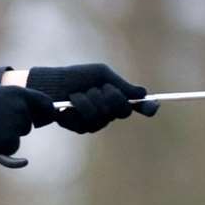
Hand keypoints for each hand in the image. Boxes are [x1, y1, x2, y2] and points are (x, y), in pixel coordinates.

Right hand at [0, 82, 57, 153]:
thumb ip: (7, 90)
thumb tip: (14, 87)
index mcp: (19, 93)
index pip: (44, 103)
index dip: (46, 111)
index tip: (45, 117)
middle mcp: (21, 108)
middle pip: (27, 123)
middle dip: (16, 125)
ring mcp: (16, 124)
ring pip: (19, 135)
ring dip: (7, 135)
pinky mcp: (9, 141)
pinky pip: (12, 148)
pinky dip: (2, 147)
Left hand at [25, 62, 159, 132]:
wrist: (51, 85)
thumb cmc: (77, 76)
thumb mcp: (100, 75)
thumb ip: (120, 85)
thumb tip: (143, 92)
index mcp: (117, 98)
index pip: (138, 105)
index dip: (147, 106)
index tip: (153, 106)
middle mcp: (110, 113)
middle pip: (122, 111)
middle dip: (109, 96)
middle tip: (97, 87)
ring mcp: (96, 123)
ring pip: (102, 116)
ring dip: (88, 100)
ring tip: (76, 93)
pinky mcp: (80, 128)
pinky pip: (85, 121)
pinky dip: (76, 107)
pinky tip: (68, 104)